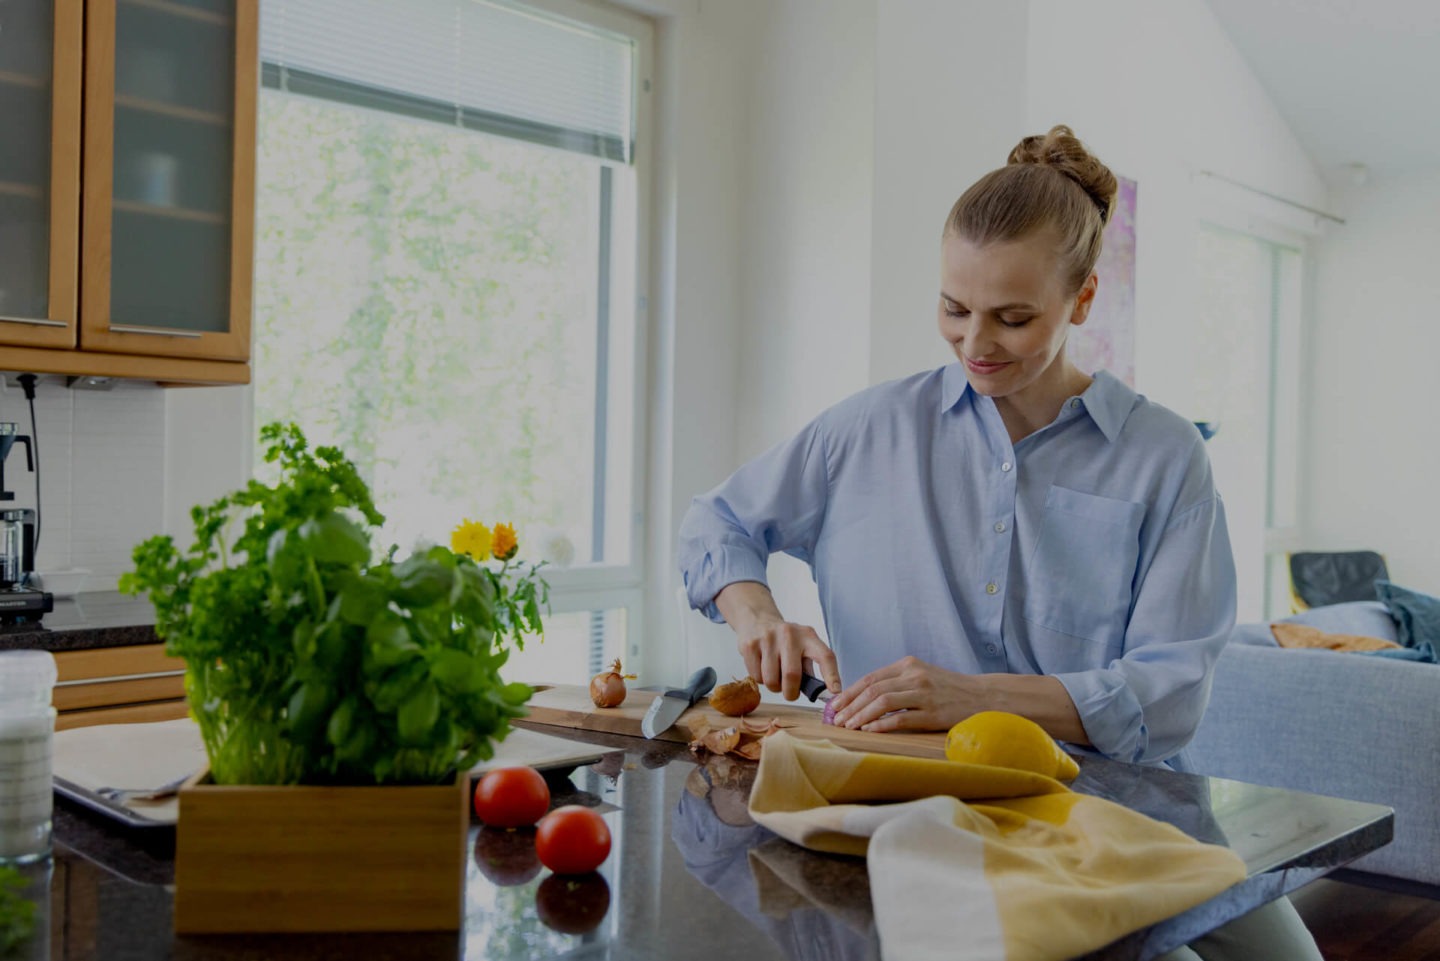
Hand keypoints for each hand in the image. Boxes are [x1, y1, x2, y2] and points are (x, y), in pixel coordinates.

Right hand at [735, 617, 841, 701]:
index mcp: (808, 636)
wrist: (757, 618)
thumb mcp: (802, 645)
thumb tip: (818, 693)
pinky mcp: (750, 645)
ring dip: (774, 687)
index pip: (825, 656)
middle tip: (790, 693)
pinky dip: (760, 680)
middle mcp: (789, 634)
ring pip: (771, 680)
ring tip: (775, 676)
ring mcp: (768, 638)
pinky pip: (756, 676)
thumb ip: (809, 667)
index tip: (835, 692)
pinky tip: (762, 668)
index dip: (832, 675)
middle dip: (791, 693)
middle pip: (792, 675)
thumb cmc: (784, 640)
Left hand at [827, 656, 982, 732]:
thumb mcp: (921, 675)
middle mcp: (914, 676)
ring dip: (861, 715)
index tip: (834, 705)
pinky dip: (882, 725)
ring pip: (882, 702)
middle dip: (850, 705)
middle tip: (836, 720)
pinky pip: (901, 719)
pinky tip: (869, 730)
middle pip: (872, 689)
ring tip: (849, 727)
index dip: (849, 692)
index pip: (870, 678)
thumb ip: (896, 682)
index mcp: (908, 665)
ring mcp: (924, 694)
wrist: (982, 696)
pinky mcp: (933, 713)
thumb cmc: (948, 689)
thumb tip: (863, 697)